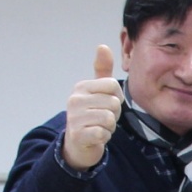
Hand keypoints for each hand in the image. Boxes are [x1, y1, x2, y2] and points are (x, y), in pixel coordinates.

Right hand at [61, 45, 123, 170]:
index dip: (116, 97)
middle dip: (114, 114)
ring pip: (110, 119)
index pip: (113, 85)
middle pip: (113, 103)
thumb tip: (103, 46)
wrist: (78, 145)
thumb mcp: (97, 91)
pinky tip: (96, 137)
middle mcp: (75, 100)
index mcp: (81, 87)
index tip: (106, 105)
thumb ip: (102, 70)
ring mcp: (75, 118)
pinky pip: (103, 133)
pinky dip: (104, 137)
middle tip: (102, 119)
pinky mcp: (78, 135)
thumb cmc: (91, 115)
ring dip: (109, 127)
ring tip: (99, 127)